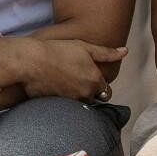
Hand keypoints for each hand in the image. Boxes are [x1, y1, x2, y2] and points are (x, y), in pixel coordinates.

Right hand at [8, 38, 126, 100]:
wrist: (32, 61)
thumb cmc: (59, 51)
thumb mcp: (86, 47)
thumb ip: (107, 53)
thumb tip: (125, 51)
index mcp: (95, 81)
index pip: (106, 91)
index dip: (100, 84)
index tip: (92, 77)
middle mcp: (85, 95)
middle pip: (93, 99)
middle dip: (89, 93)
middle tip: (77, 79)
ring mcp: (70, 102)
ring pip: (79, 104)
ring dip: (77, 98)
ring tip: (66, 83)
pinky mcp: (56, 106)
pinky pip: (65, 108)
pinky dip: (63, 101)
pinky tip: (56, 89)